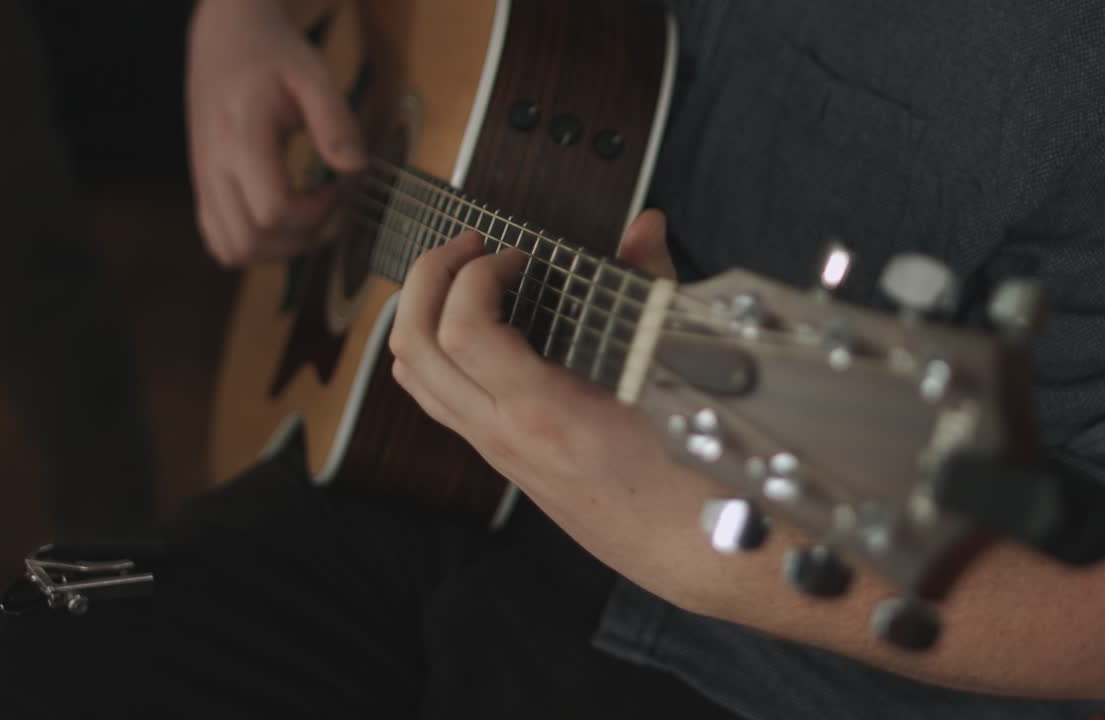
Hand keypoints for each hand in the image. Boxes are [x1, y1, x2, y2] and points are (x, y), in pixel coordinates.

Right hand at [186, 0, 366, 265]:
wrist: (227, 43)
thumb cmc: (275, 58)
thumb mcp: (314, 75)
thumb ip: (336, 121)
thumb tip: (355, 168)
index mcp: (240, 138)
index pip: (273, 211)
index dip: (315, 213)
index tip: (335, 188)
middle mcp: (213, 167)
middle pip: (253, 240)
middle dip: (301, 236)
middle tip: (326, 205)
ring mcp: (204, 183)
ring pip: (234, 250)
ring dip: (279, 249)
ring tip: (306, 216)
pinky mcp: (203, 191)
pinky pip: (221, 244)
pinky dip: (255, 247)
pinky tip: (282, 221)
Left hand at [388, 210, 729, 603]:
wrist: (689, 552)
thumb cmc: (693, 472)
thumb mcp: (676, 375)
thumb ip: (652, 288)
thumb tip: (647, 226)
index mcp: (548, 414)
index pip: (463, 333)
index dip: (476, 276)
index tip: (518, 255)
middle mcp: (506, 435)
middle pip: (414, 348)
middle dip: (429, 277)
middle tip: (469, 244)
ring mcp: (496, 450)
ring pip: (412, 377)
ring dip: (421, 312)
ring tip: (461, 275)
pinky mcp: (500, 457)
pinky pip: (434, 399)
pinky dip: (432, 350)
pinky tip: (471, 326)